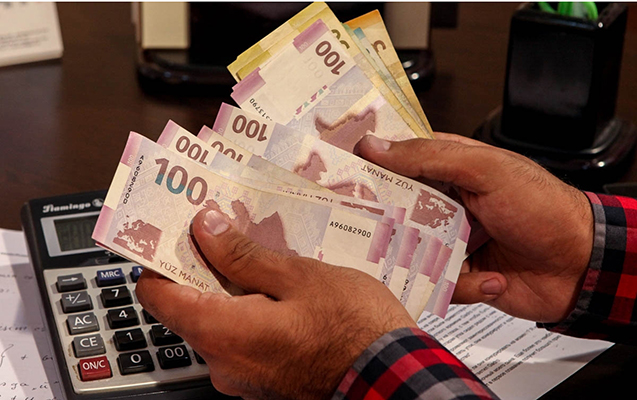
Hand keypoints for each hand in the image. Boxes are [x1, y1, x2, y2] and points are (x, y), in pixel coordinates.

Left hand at [136, 209, 415, 399]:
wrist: (394, 378)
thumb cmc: (354, 326)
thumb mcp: (300, 276)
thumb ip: (244, 255)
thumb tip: (205, 229)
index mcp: (223, 334)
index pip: (158, 295)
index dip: (158, 259)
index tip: (175, 230)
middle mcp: (223, 363)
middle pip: (187, 307)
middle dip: (201, 268)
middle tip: (226, 230)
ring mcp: (243, 378)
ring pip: (217, 323)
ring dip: (228, 290)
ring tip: (259, 255)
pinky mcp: (263, 382)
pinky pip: (240, 341)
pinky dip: (247, 313)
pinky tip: (277, 290)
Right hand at [354, 133, 593, 322]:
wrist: (581, 265)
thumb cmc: (541, 207)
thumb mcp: (486, 169)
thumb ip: (429, 157)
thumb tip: (376, 144)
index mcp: (450, 168)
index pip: (398, 160)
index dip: (369, 164)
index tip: (338, 170)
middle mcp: (444, 204)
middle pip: (394, 209)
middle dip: (384, 220)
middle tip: (372, 225)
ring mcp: (450, 240)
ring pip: (408, 250)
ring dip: (423, 260)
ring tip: (449, 262)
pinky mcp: (458, 275)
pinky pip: (437, 284)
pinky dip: (464, 285)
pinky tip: (494, 277)